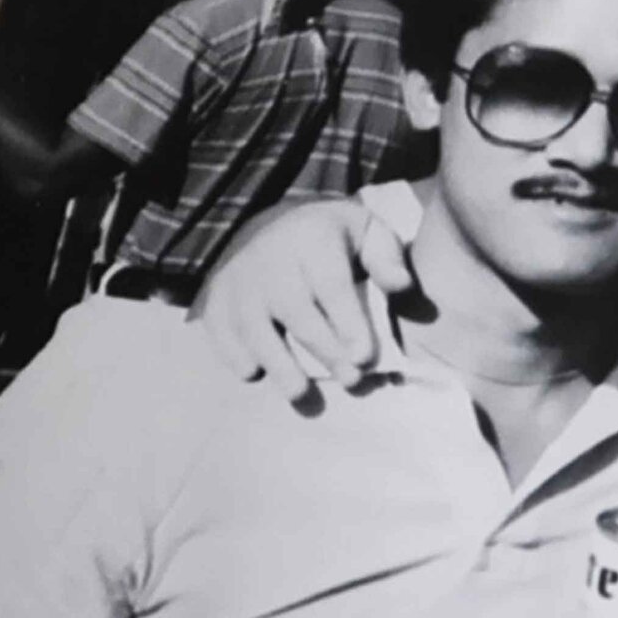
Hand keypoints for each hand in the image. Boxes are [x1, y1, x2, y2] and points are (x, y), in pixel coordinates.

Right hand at [190, 197, 415, 403]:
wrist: (268, 224)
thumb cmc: (329, 238)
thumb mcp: (365, 231)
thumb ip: (387, 258)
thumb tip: (401, 285)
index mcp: (313, 239)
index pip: (331, 284)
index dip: (348, 323)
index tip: (365, 358)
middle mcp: (271, 259)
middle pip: (296, 311)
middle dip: (325, 350)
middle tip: (352, 381)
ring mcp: (239, 280)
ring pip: (254, 327)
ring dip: (278, 364)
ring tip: (301, 394)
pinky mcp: (216, 298)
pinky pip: (221, 331)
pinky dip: (234, 354)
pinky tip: (255, 373)